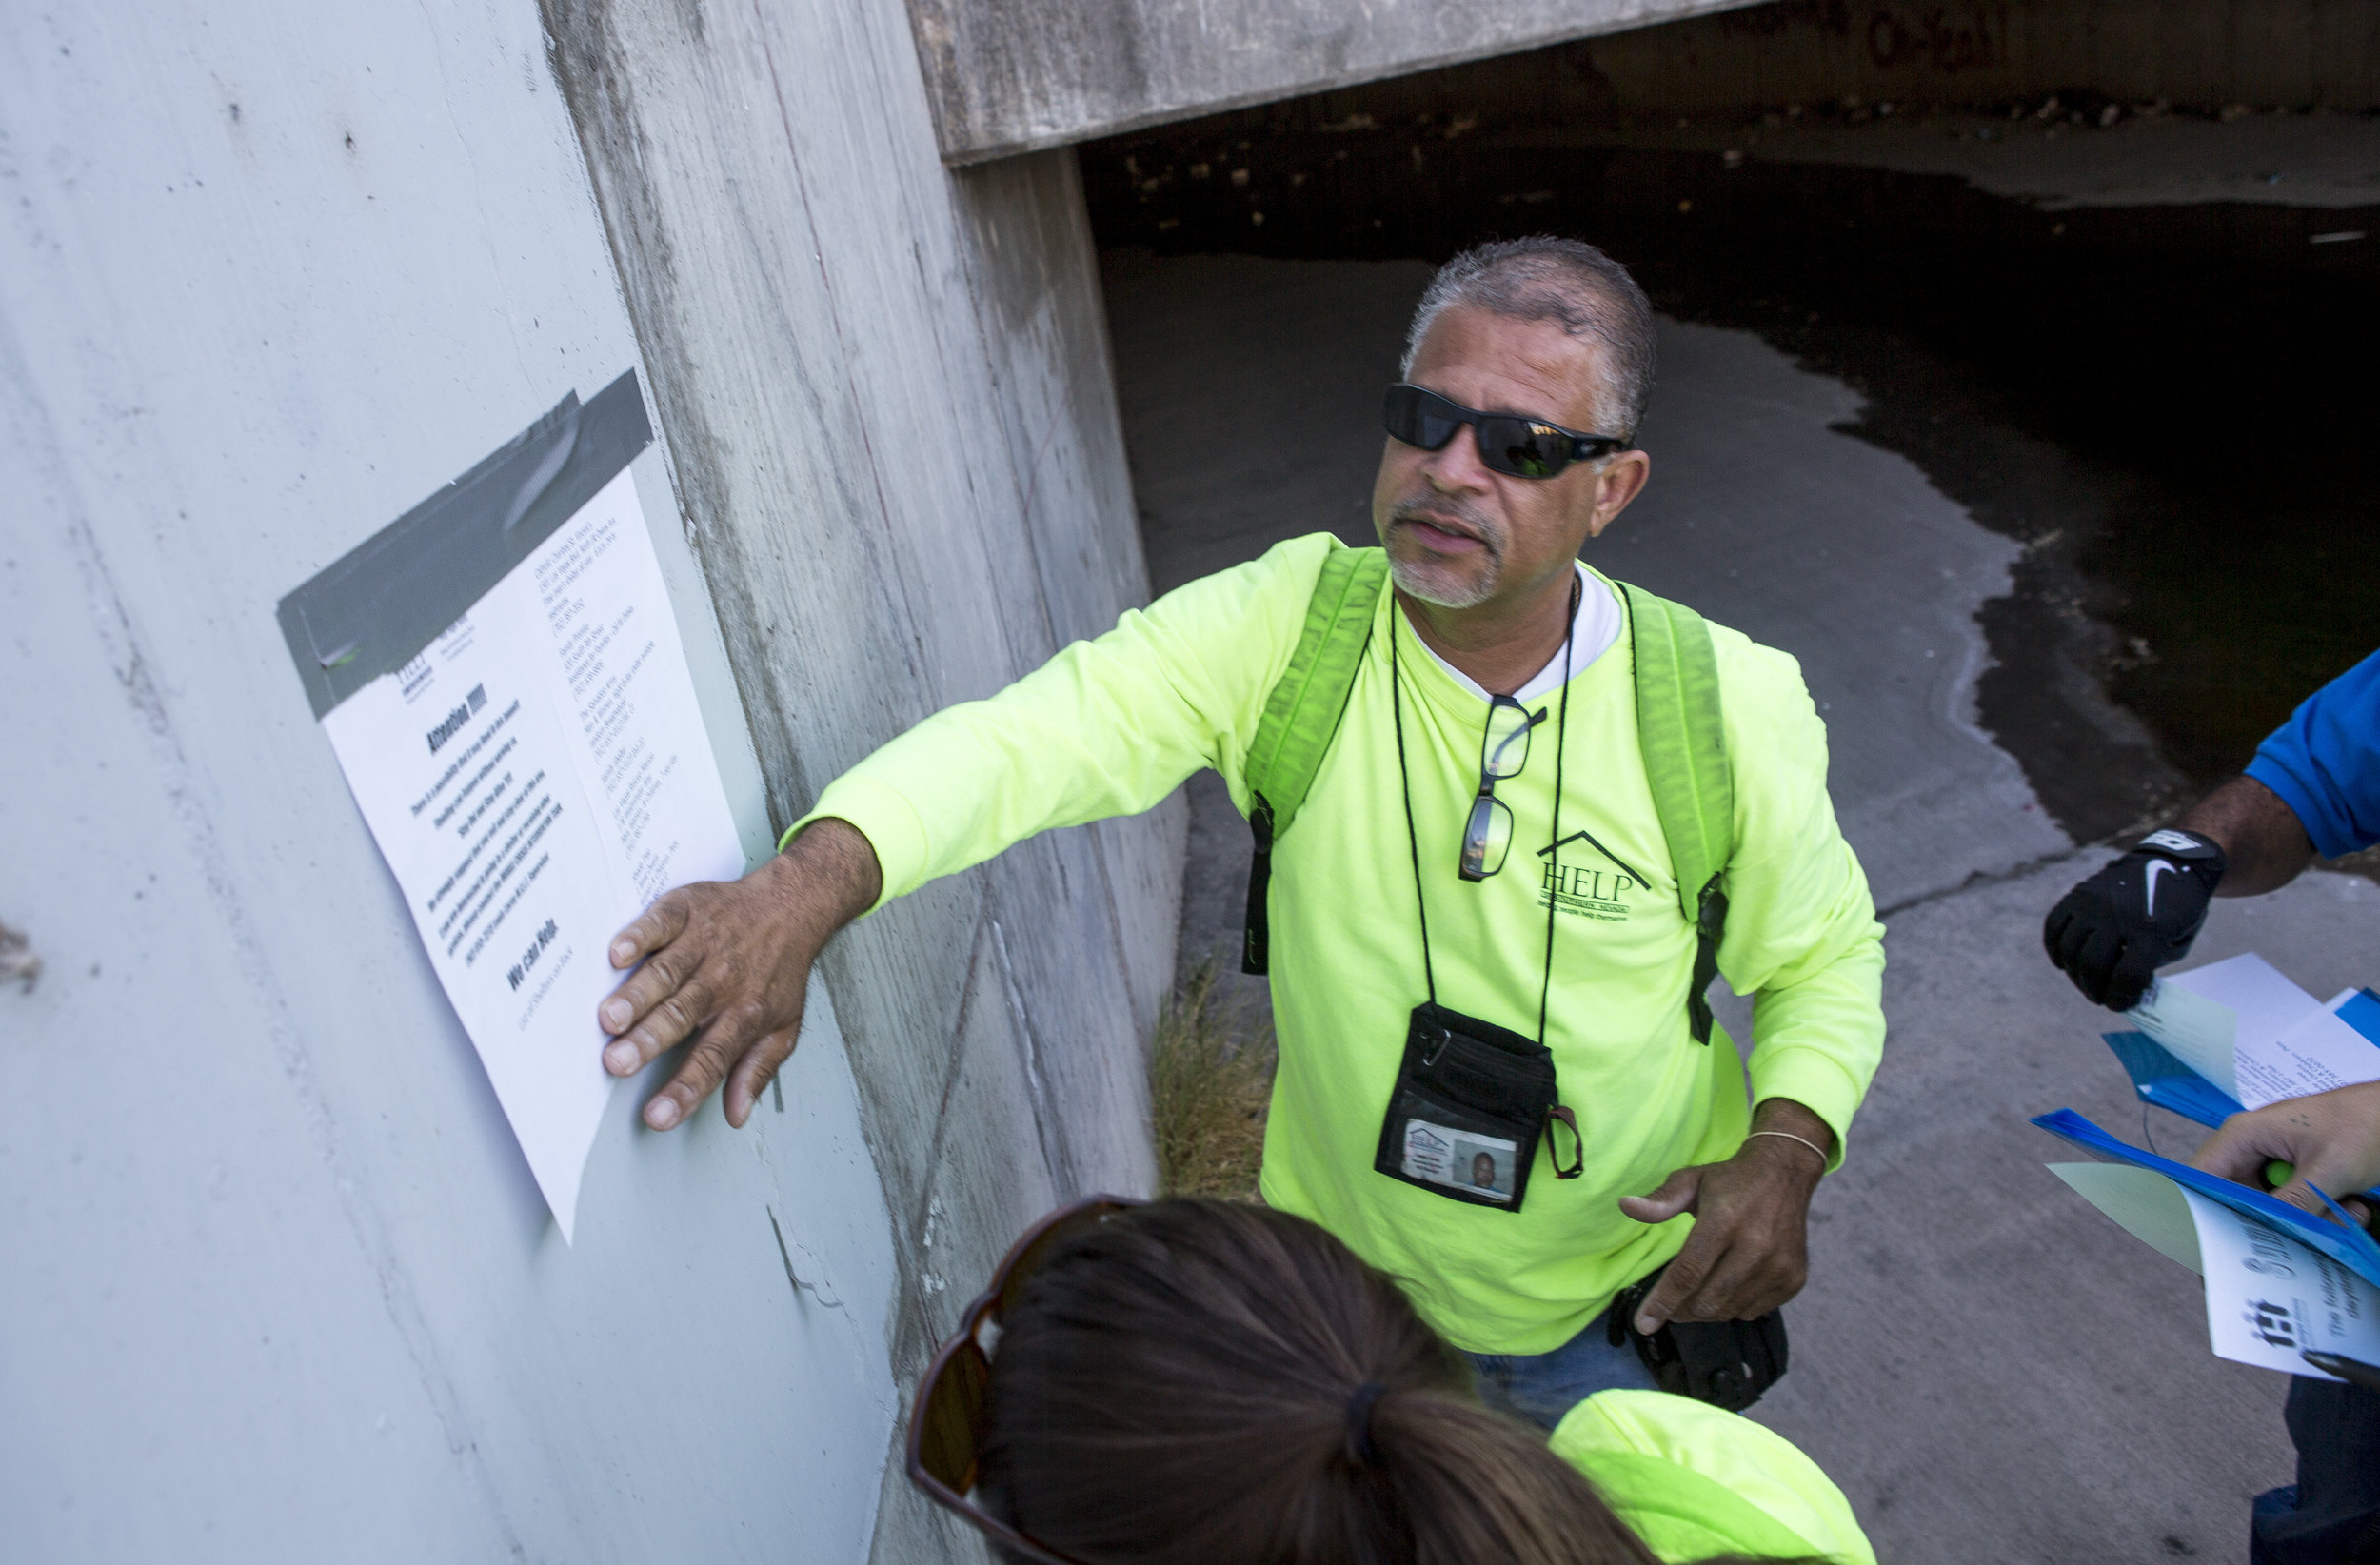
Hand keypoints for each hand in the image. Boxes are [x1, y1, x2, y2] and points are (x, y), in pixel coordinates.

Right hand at [598, 819, 880, 1130]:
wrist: (793, 906)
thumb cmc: (780, 971)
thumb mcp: (783, 1027)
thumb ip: (756, 1071)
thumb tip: (736, 1115)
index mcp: (745, 1013)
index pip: (713, 1059)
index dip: (685, 1090)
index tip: (657, 1117)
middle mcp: (723, 980)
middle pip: (682, 1015)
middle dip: (648, 1041)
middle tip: (618, 1063)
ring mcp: (704, 944)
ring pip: (667, 972)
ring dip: (637, 995)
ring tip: (610, 1018)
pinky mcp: (689, 910)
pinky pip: (662, 922)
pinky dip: (640, 935)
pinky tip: (619, 952)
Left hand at [1619, 1100, 1830, 1333]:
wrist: (1785, 1175)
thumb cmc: (1731, 1181)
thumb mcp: (1691, 1181)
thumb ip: (1660, 1200)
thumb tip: (1625, 1205)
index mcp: (1724, 1221)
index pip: (1688, 1273)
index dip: (1663, 1302)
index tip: (1644, 1323)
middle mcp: (1755, 1246)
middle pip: (1706, 1300)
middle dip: (1680, 1309)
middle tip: (1670, 1303)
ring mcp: (1778, 1266)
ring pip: (1729, 1311)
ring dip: (1706, 1309)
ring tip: (1698, 1291)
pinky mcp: (1793, 1279)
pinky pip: (1753, 1312)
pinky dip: (1733, 1308)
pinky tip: (1727, 1286)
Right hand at [2042, 830, 2225, 1010]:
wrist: (2173, 861)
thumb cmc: (2180, 909)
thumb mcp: (2178, 941)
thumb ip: (2150, 966)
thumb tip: (2120, 991)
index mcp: (2150, 929)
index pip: (2127, 976)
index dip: (2121, 999)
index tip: (2119, 1005)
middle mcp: (2116, 915)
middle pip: (2092, 965)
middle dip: (2095, 990)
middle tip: (2100, 998)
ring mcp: (2092, 902)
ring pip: (2070, 950)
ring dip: (2076, 974)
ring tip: (2086, 982)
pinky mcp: (2077, 894)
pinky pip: (2053, 928)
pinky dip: (2055, 950)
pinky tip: (2065, 962)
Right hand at [2190, 1080, 2379, 1225]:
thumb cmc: (2366, 1122)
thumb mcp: (2329, 1169)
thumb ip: (2294, 1203)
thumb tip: (2265, 1235)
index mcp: (2244, 1135)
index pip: (2201, 1177)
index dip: (2199, 1211)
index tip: (2216, 1246)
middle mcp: (2252, 1147)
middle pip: (2237, 1199)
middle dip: (2271, 1221)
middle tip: (2304, 1233)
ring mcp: (2275, 1159)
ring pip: (2271, 1206)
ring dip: (2306, 1218)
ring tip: (2342, 1211)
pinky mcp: (2297, 1171)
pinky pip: (2295, 1202)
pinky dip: (2321, 1211)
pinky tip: (2348, 1204)